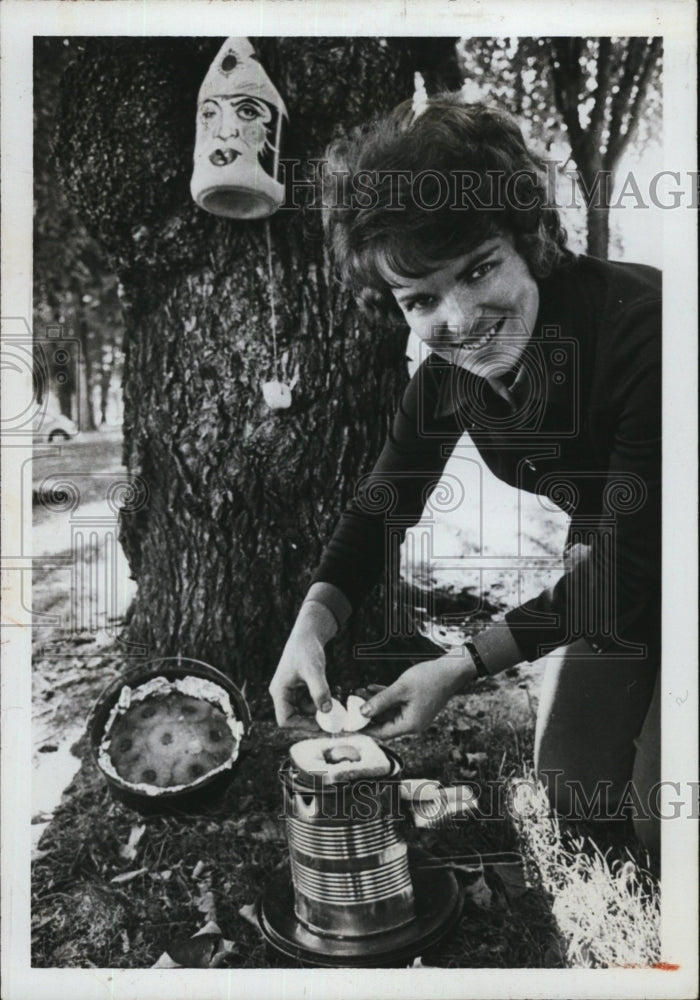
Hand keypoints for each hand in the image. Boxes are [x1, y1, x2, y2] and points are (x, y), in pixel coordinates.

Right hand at [268, 602, 335, 728]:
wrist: (309, 632)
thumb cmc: (306, 648)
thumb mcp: (313, 670)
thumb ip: (319, 690)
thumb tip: (327, 710)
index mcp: (280, 691)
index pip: (285, 719)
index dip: (301, 725)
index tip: (320, 726)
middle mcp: (284, 693)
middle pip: (296, 717)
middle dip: (314, 718)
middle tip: (333, 719)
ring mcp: (293, 691)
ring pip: (306, 710)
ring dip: (321, 709)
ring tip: (337, 700)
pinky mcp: (302, 687)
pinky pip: (312, 701)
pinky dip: (323, 699)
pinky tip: (335, 692)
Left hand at [361, 649, 478, 738]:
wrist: (452, 669)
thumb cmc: (429, 678)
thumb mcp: (401, 689)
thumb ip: (381, 701)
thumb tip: (363, 712)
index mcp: (410, 725)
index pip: (382, 733)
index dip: (364, 729)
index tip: (349, 724)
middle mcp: (412, 723)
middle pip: (383, 723)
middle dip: (366, 713)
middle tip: (350, 705)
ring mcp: (414, 714)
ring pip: (388, 711)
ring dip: (374, 703)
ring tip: (357, 693)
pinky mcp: (415, 704)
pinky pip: (395, 704)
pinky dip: (384, 697)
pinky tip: (370, 687)